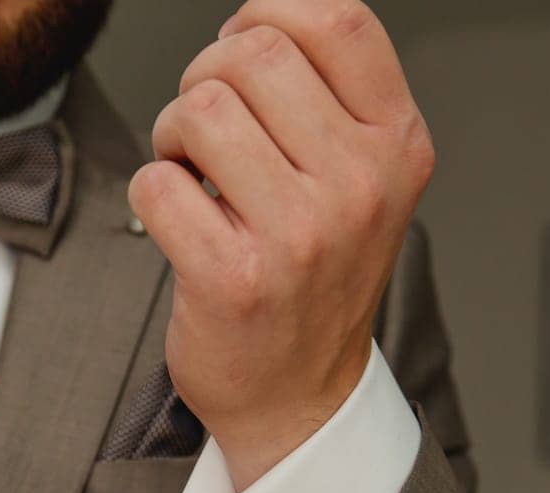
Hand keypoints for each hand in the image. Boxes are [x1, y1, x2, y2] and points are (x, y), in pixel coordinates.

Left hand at [129, 0, 434, 491]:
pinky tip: (180, 223)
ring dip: (173, 134)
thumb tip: (250, 22)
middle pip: (251, 54)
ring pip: (199, 109)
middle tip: (205, 133)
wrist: (298, 398)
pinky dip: (152, 194)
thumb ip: (328, 97)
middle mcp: (360, 186)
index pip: (338, 20)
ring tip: (192, 174)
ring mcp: (300, 235)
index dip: (267, 12)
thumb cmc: (316, 280)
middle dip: (204, 79)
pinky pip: (156, 182)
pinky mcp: (234, 279)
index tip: (239, 48)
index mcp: (398, 146)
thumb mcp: (361, 179)